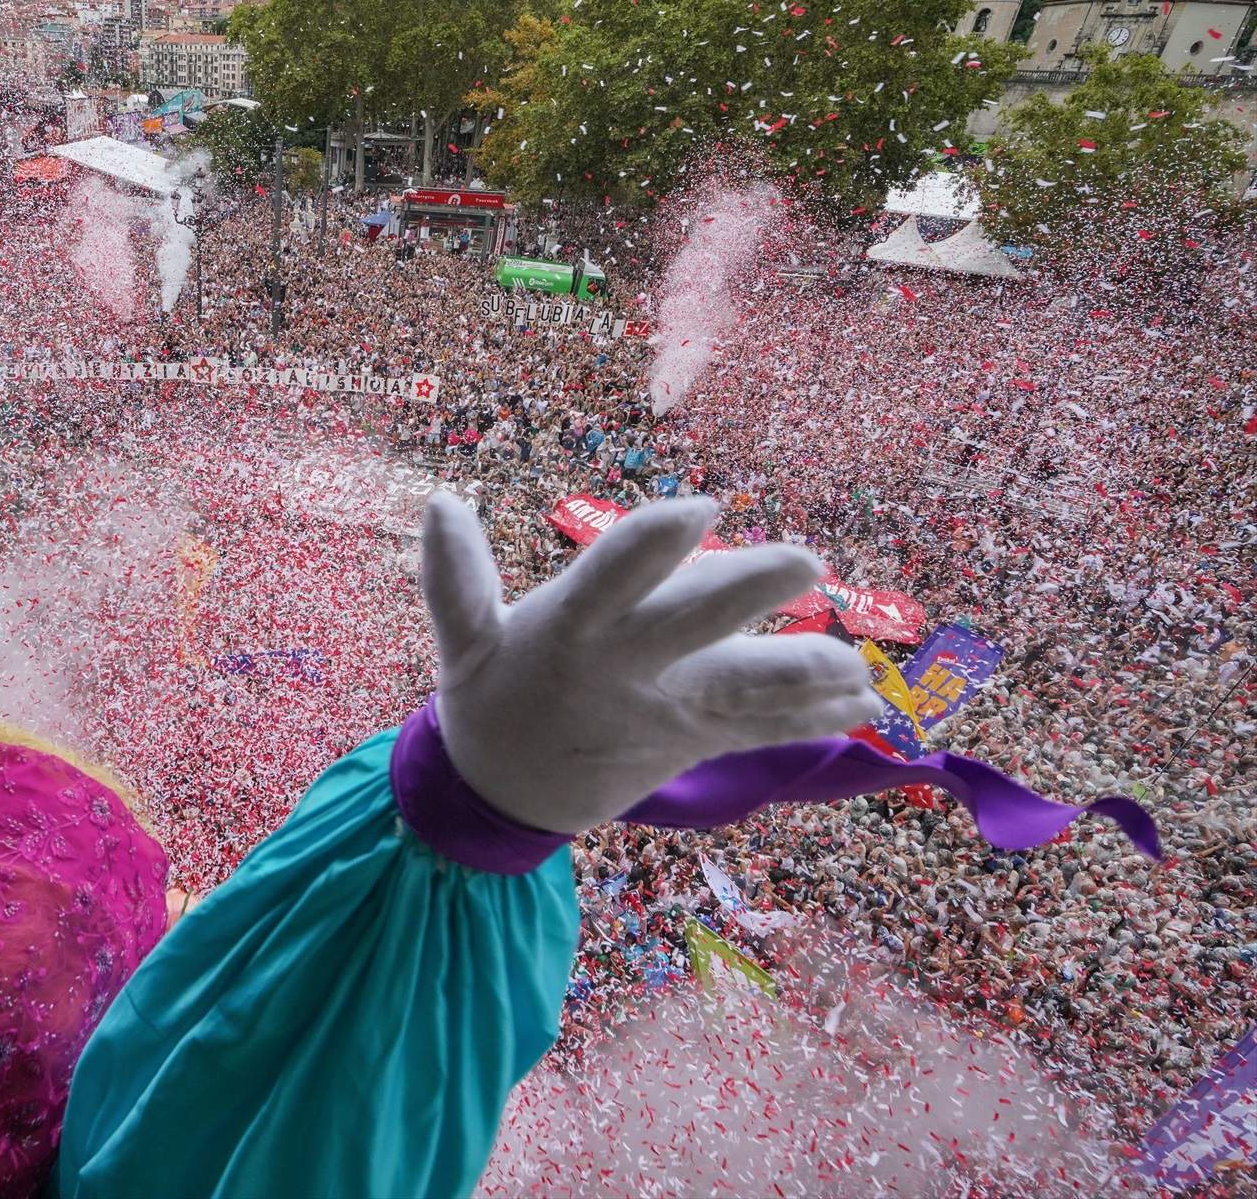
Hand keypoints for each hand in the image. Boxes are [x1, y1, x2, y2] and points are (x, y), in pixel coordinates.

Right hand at [420, 492, 880, 834]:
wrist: (501, 803)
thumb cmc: (487, 701)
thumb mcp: (459, 641)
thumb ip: (453, 575)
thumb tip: (438, 500)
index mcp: (568, 631)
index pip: (612, 578)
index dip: (656, 543)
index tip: (701, 508)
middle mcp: (623, 670)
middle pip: (692, 627)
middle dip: (750, 594)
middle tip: (807, 561)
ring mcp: (664, 711)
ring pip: (741, 690)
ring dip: (802, 674)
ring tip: (854, 662)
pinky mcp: (691, 742)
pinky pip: (760, 731)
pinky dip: (813, 718)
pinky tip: (866, 703)